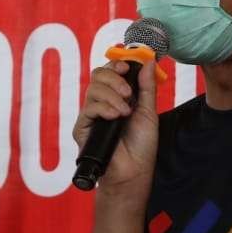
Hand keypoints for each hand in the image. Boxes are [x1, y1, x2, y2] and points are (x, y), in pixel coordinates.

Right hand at [72, 59, 158, 194]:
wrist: (134, 171)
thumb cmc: (141, 145)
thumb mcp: (148, 111)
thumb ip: (146, 87)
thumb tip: (148, 62)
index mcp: (116, 97)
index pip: (108, 72)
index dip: (115, 65)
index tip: (126, 68)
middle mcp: (102, 103)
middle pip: (98, 75)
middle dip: (114, 79)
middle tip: (127, 93)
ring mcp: (91, 115)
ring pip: (93, 89)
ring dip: (112, 96)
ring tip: (125, 112)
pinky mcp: (83, 127)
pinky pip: (88, 108)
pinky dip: (104, 108)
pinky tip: (115, 117)